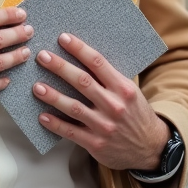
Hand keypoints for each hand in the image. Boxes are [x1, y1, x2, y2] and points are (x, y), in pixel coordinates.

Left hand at [33, 33, 169, 171]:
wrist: (151, 148)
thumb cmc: (136, 114)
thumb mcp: (130, 92)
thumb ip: (110, 79)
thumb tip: (82, 58)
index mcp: (123, 88)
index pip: (98, 63)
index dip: (79, 49)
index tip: (63, 38)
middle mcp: (114, 105)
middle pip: (82, 82)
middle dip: (60, 67)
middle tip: (43, 56)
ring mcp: (104, 126)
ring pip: (74, 107)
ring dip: (53, 96)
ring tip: (37, 87)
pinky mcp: (96, 144)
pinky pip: (71, 132)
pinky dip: (56, 124)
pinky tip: (42, 116)